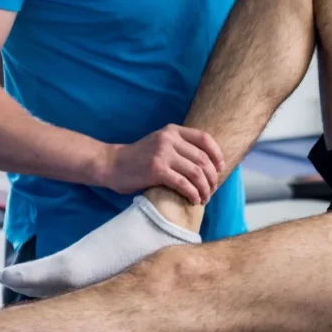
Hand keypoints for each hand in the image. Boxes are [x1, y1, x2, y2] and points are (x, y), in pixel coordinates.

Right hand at [101, 125, 224, 204]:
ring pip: (196, 173)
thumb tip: (208, 165)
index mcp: (172, 131)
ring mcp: (162, 153)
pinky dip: (193, 194)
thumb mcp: (160, 144)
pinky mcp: (156, 170)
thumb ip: (180, 147)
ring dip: (204, 189)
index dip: (217, 155)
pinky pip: (183, 184)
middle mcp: (169, 139)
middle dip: (212, 178)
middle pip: (203, 159)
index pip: (205, 139)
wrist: (112, 165)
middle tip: (212, 191)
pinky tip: (194, 200)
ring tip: (204, 198)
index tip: (220, 169)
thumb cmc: (138, 159)